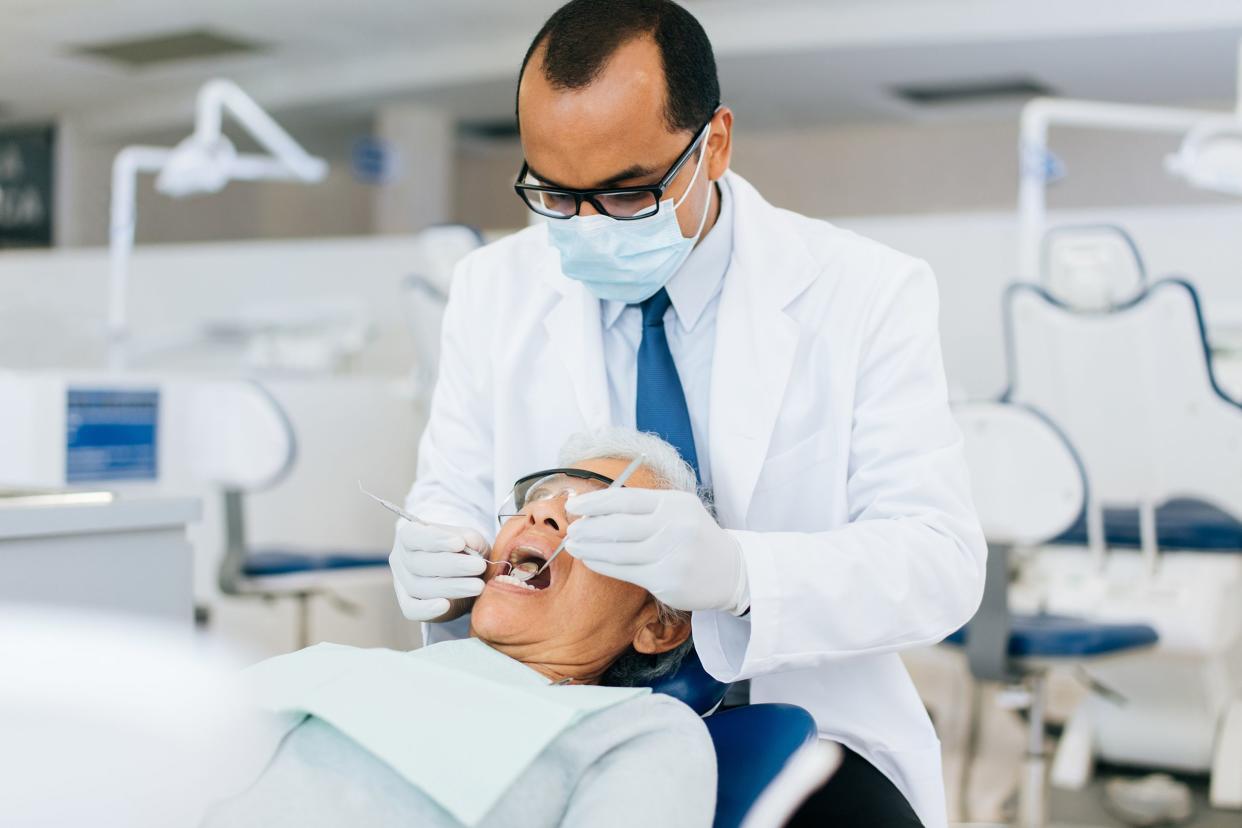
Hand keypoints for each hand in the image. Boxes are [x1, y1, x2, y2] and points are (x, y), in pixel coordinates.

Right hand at [389, 520, 489, 621]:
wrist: (461, 574)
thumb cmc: (462, 550)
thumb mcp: (469, 540)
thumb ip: (469, 538)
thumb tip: (468, 541)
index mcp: (409, 535)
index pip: (413, 535)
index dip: (435, 540)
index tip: (460, 543)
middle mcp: (401, 558)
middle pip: (418, 563)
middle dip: (452, 565)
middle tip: (479, 566)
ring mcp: (402, 583)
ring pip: (419, 587)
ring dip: (450, 587)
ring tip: (477, 586)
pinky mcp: (408, 605)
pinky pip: (411, 610)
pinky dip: (427, 609)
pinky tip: (445, 605)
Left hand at [565, 488, 745, 612]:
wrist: (732, 570)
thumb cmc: (695, 536)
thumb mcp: (678, 510)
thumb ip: (643, 508)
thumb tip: (594, 510)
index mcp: (673, 503)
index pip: (625, 499)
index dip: (594, 502)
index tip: (573, 505)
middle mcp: (673, 526)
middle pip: (617, 526)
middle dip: (587, 527)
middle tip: (570, 528)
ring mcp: (671, 554)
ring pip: (618, 551)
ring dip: (590, 548)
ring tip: (574, 546)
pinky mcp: (667, 580)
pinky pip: (625, 571)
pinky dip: (603, 565)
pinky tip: (591, 560)